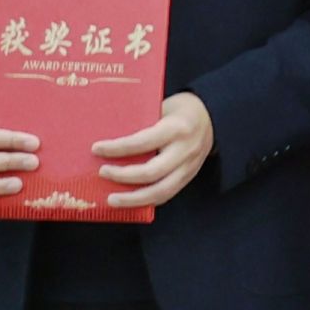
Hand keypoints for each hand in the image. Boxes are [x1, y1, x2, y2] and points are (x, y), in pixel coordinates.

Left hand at [95, 92, 215, 212]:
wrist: (212, 118)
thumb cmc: (181, 110)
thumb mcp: (162, 108)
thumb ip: (142, 123)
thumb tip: (109, 136)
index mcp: (177, 128)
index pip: (143, 142)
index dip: (117, 148)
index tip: (96, 149)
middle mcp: (185, 150)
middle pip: (151, 172)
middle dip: (122, 176)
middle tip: (102, 172)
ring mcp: (189, 167)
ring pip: (160, 191)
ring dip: (133, 199)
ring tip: (112, 199)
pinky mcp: (189, 177)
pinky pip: (167, 194)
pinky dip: (146, 200)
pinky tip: (131, 201)